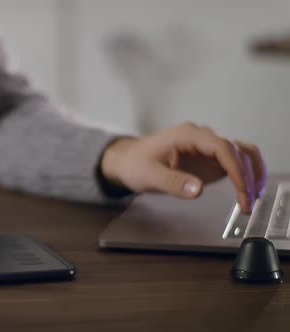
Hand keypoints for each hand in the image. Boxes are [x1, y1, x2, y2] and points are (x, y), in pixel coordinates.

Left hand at [100, 122, 265, 213]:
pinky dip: (246, 174)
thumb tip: (197, 189)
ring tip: (252, 198)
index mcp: (187, 135)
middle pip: (237, 149)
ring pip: (242, 152)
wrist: (127, 160)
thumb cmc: (134, 164)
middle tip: (248, 202)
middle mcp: (201, 137)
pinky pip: (236, 161)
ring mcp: (207, 147)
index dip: (236, 169)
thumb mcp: (149, 176)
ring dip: (252, 173)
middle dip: (247, 175)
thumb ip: (173, 182)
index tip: (242, 190)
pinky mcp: (209, 158)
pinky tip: (248, 192)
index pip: (221, 147)